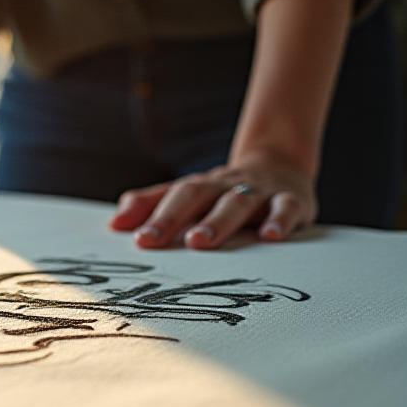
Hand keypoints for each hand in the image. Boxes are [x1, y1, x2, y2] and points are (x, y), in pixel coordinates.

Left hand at [109, 153, 316, 249]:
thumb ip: (150, 206)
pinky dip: (280, 219)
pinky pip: (286, 207)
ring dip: (217, 221)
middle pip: (196, 196)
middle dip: (173, 218)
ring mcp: (258, 191)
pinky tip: (271, 236)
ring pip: (237, 202)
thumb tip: (114, 224)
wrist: (279, 164)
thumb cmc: (222, 192)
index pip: (171, 197)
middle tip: (153, 241)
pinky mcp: (292, 199)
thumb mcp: (187, 196)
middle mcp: (224, 186)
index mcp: (198, 187)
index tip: (137, 240)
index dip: (152, 216)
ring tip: (199, 241)